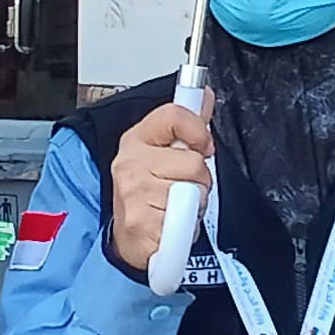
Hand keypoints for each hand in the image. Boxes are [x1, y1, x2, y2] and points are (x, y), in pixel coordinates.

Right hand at [107, 98, 214, 271]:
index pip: (174, 115)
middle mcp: (130, 163)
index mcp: (136, 139)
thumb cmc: (148, 194)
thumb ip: (187, 125)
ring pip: (194, 191)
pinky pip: (185, 219)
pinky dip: (186, 226)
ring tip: (176, 207)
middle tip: (183, 187)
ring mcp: (134, 193)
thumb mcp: (163, 154)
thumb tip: (206, 96)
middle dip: (200, 179)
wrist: (128, 238)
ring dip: (194, 204)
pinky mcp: (142, 222)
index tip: (203, 145)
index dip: (198, 130)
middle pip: (193, 161)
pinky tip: (171, 224)